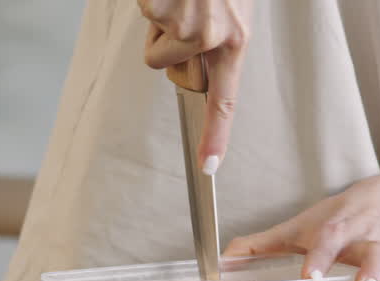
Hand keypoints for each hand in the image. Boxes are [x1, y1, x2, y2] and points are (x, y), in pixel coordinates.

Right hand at [139, 0, 252, 173]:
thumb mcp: (234, 9)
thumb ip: (217, 39)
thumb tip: (194, 62)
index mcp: (235, 41)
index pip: (225, 99)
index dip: (215, 135)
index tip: (209, 167)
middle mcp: (210, 39)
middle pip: (170, 70)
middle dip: (166, 48)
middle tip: (183, 13)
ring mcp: (183, 25)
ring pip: (153, 42)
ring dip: (159, 17)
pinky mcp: (159, 11)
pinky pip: (144, 14)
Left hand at [224, 176, 379, 280]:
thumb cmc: (338, 217)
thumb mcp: (301, 226)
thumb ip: (263, 245)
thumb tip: (222, 261)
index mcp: (337, 228)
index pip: (327, 239)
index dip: (319, 258)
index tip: (310, 277)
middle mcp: (364, 238)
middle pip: (370, 251)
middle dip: (369, 272)